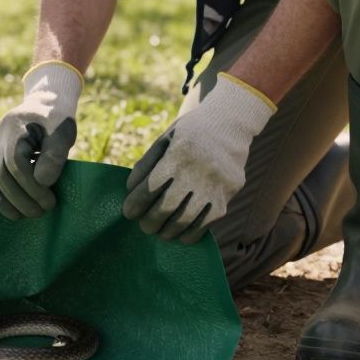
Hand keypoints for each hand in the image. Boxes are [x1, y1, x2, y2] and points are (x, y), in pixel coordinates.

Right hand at [0, 61, 81, 218]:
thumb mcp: (64, 131)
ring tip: (26, 216)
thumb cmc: (57, 118)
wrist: (44, 103)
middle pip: (1, 174)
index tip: (49, 200)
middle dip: (21, 198)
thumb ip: (55, 155)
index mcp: (15, 125)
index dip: (31, 186)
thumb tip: (42, 182)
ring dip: (7, 202)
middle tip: (41, 212)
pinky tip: (14, 211)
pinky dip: (0, 197)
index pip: (16, 162)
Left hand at [123, 74, 275, 242]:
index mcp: (178, 153)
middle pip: (167, 207)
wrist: (230, 125)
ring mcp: (215, 184)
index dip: (136, 203)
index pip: (151, 186)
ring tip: (161, 232)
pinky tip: (181, 235)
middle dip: (151, 221)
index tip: (128, 212)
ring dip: (169, 231)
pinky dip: (192, 233)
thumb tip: (130, 190)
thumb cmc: (190, 133)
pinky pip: (208, 222)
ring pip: (187, 219)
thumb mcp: (165, 138)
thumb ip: (147, 163)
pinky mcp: (228, 194)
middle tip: (144, 226)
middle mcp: (198, 170)